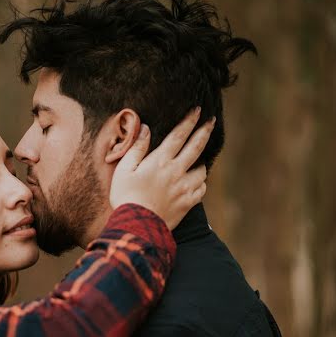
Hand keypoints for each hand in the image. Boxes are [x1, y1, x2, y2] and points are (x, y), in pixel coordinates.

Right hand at [110, 107, 212, 228]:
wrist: (137, 226)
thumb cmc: (126, 197)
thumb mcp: (124, 170)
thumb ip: (136, 148)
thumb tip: (146, 129)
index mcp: (160, 161)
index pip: (178, 135)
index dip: (189, 121)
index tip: (198, 110)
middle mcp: (176, 172)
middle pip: (196, 147)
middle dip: (205, 131)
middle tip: (212, 121)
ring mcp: (184, 188)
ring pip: (201, 170)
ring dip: (201, 162)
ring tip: (197, 160)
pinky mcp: (188, 203)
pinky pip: (201, 189)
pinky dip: (199, 183)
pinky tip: (194, 182)